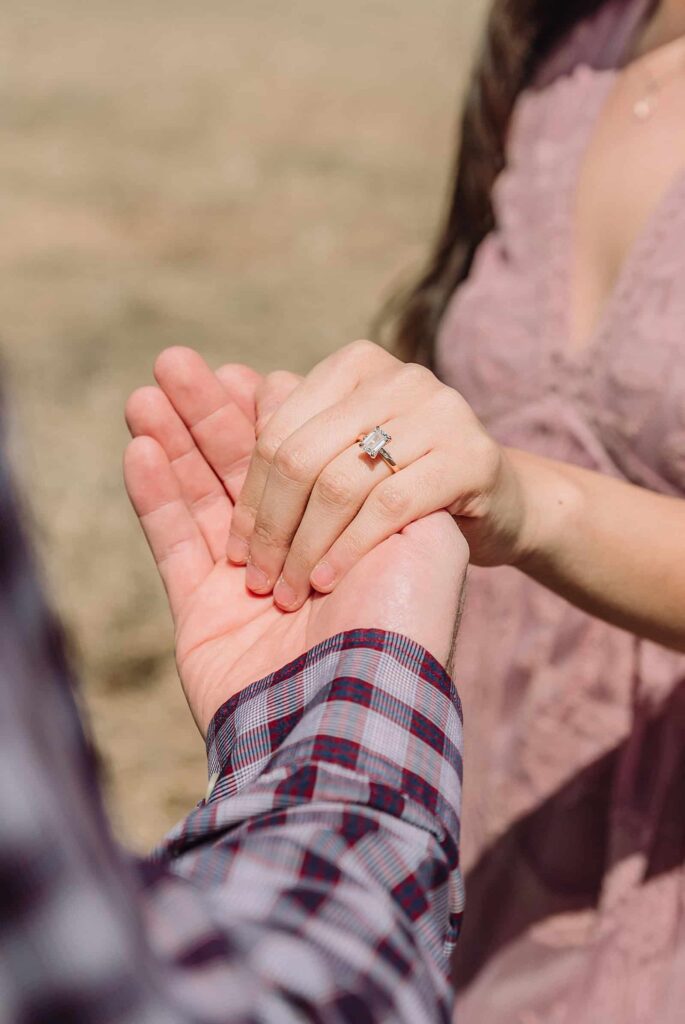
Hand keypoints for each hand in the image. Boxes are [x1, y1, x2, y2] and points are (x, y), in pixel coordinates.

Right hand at [124, 347, 467, 734]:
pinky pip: (173, 540)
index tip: (255, 376)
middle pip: (245, 467)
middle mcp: (295, 550)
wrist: (358, 717)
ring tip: (150, 389)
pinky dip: (155, 493)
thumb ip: (387, 476)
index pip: (306, 455)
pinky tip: (142, 445)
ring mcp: (244, 581)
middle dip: (212, 413)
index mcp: (346, 531)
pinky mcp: (199, 610)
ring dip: (175, 439)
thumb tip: (357, 428)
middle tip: (179, 362)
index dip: (278, 414)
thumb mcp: (423, 535)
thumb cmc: (401, 625)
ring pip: (201, 494)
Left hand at [220, 339, 525, 611]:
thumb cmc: (402, 487)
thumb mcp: (343, 454)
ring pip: (340, 483)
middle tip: (257, 580)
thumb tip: (232, 384)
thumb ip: (295, 430)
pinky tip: (327, 580)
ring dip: (305, 547)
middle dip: (271, 527)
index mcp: (355, 367)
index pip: (277, 432)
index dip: (250, 497)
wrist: (494, 509)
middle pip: (302, 456)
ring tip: (289, 592)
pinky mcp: (472, 457)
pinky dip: (349, 548)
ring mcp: (442, 411)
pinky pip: (388, 506)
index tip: (234, 552)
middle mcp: (399, 377)